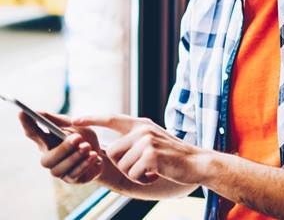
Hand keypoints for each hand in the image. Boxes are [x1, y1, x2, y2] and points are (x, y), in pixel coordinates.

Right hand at [18, 111, 103, 183]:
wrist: (100, 154)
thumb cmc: (83, 138)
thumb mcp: (74, 125)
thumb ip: (58, 120)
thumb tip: (38, 112)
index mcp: (47, 142)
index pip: (33, 134)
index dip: (26, 124)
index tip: (22, 112)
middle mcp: (49, 158)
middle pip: (47, 159)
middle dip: (63, 148)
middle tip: (77, 137)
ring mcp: (59, 170)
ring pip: (60, 168)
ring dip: (76, 156)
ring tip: (87, 146)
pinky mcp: (71, 179)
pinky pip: (75, 174)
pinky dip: (85, 164)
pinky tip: (93, 155)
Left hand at [73, 115, 208, 185]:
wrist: (197, 162)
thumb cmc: (174, 156)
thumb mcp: (154, 140)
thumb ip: (134, 139)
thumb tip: (109, 151)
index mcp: (142, 124)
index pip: (112, 118)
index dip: (92, 118)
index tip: (74, 120)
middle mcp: (142, 129)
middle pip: (112, 152)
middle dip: (124, 165)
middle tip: (144, 167)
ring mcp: (147, 140)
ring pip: (122, 165)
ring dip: (135, 173)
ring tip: (152, 169)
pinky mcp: (151, 154)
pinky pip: (132, 173)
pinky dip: (142, 179)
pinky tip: (156, 173)